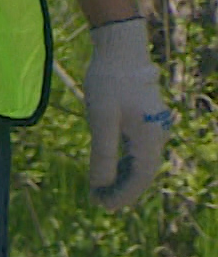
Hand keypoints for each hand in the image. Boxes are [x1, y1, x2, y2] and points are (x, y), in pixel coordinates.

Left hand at [84, 17, 169, 209]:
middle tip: (97, 203)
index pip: (140, 177)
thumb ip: (102, 155)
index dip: (121, 195)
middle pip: (143, 173)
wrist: (120, 50)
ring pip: (141, 162)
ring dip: (122, 178)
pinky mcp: (146, 120)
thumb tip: (101, 185)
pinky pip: (138, 150)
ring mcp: (154, 127)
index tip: (101, 206)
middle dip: (121, 190)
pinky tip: (108, 170)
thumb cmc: (109, 83)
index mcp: (150, 136)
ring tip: (99, 191)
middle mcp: (158, 134)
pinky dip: (124, 163)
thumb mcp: (100, 121)